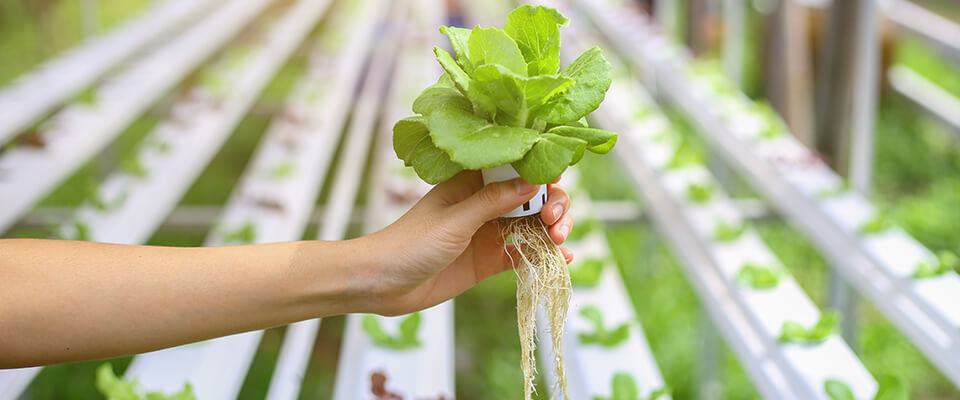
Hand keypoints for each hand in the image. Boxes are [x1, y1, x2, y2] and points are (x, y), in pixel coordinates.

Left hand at [362, 171, 572, 315]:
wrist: (383, 284)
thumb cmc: (410, 243)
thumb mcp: (455, 220)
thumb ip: (493, 202)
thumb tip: (532, 183)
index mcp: (472, 182)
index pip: (515, 166)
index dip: (539, 170)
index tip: (554, 179)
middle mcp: (485, 203)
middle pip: (532, 196)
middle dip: (551, 204)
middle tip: (553, 221)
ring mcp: (489, 232)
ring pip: (533, 224)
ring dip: (553, 230)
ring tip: (560, 241)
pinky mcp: (490, 260)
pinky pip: (524, 254)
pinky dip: (544, 255)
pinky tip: (561, 259)